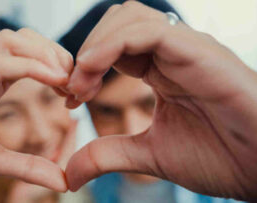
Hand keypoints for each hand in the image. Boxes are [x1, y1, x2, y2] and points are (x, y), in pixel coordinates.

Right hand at [0, 28, 72, 191]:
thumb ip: (28, 167)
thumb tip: (62, 181)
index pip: (27, 56)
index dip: (54, 66)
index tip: (71, 91)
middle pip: (23, 38)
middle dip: (54, 52)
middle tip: (72, 80)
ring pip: (13, 40)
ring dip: (45, 53)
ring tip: (64, 79)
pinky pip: (2, 63)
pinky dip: (33, 67)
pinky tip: (54, 80)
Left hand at [65, 1, 256, 200]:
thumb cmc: (218, 158)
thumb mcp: (148, 155)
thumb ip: (108, 155)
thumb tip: (71, 174)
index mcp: (161, 70)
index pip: (112, 47)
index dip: (84, 67)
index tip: (70, 98)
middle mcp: (171, 53)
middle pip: (117, 22)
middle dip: (86, 51)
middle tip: (74, 90)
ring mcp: (185, 48)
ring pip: (129, 18)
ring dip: (95, 46)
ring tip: (83, 84)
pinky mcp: (198, 51)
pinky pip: (147, 31)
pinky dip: (111, 46)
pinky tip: (94, 72)